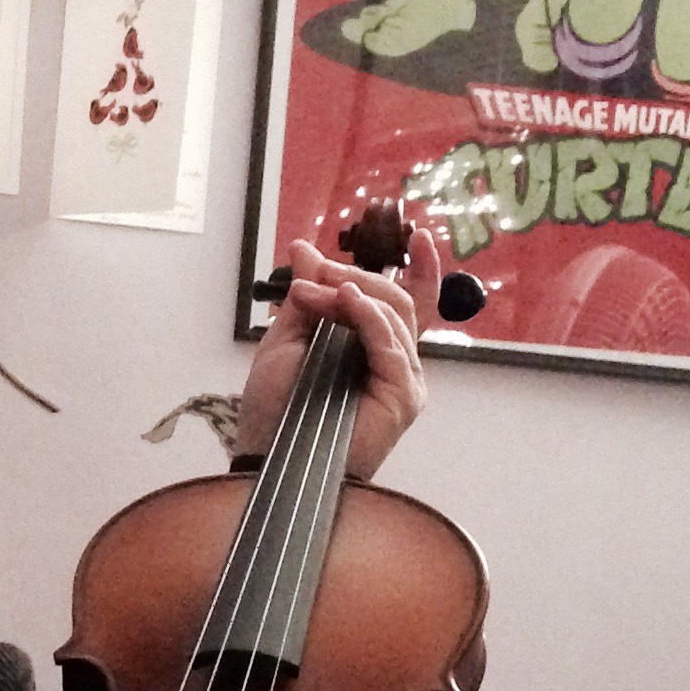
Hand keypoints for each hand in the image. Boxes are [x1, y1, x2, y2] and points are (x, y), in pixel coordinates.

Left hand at [233, 229, 435, 483]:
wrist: (267, 454)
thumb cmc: (276, 410)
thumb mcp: (287, 339)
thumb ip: (305, 297)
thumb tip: (305, 249)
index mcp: (375, 350)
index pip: (410, 304)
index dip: (422, 270)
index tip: (418, 236)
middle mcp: (397, 363)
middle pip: (395, 299)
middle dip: (351, 277)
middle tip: (310, 275)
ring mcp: (404, 380)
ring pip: (393, 314)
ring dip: (347, 294)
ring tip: (307, 294)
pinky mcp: (403, 396)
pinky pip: (391, 343)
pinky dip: (367, 317)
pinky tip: (345, 302)